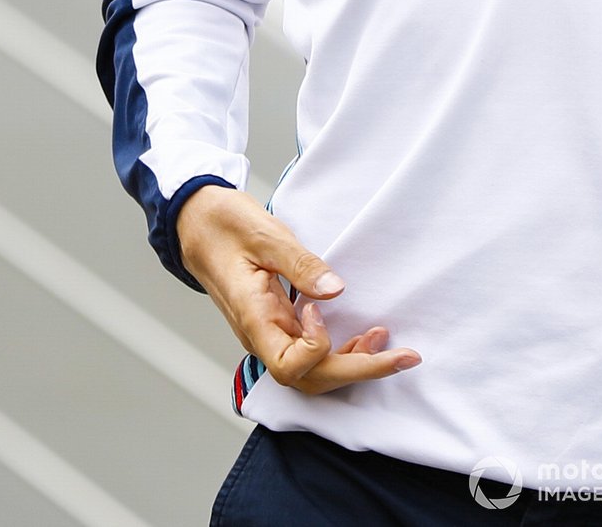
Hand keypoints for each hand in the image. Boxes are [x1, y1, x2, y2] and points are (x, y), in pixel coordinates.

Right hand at [177, 185, 421, 394]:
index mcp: (252, 317)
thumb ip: (300, 264)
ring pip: (312, 373)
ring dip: (354, 365)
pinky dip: (340, 351)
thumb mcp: (264, 234)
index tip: (319, 308)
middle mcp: (260, 335)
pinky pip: (310, 354)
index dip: (318, 348)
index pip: (290, 366)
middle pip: (310, 379)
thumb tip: (337, 289)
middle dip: (361, 371)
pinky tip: (364, 337)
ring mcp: (269, 333)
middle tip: (405, 356)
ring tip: (390, 346)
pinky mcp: (277, 325)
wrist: (196, 223)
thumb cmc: (222, 225)